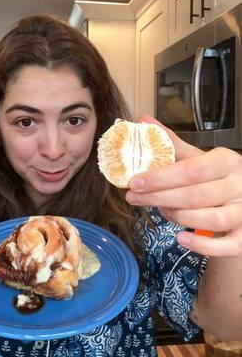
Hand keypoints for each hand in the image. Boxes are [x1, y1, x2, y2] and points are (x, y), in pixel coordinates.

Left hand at [126, 116, 241, 256]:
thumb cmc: (216, 178)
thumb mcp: (198, 159)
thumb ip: (173, 144)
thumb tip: (143, 120)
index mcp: (226, 161)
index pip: (191, 169)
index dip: (161, 177)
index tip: (134, 182)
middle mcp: (239, 184)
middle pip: (197, 195)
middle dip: (160, 198)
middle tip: (134, 199)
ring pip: (212, 218)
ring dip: (179, 217)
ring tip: (161, 211)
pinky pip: (228, 244)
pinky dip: (204, 245)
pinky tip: (181, 238)